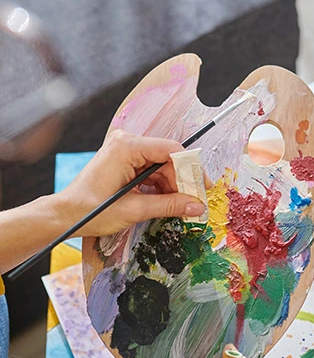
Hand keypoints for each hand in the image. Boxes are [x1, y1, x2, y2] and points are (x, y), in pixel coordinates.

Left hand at [57, 130, 206, 236]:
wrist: (66, 214)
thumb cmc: (91, 210)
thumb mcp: (134, 210)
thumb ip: (169, 205)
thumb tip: (197, 206)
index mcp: (126, 147)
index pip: (171, 150)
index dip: (191, 169)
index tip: (203, 187)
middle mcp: (126, 143)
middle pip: (167, 158)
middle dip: (182, 181)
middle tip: (194, 202)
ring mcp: (124, 151)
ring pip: (161, 165)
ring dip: (172, 186)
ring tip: (180, 206)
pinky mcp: (124, 160)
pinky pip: (151, 170)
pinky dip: (160, 186)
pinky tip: (167, 202)